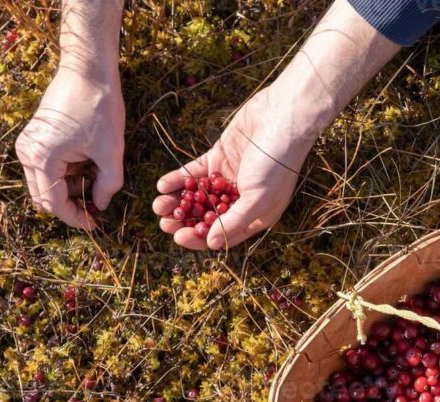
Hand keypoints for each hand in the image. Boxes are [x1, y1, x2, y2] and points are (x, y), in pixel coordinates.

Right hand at [15, 71, 124, 229]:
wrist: (87, 70)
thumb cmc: (99, 106)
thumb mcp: (111, 150)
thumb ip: (108, 184)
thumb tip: (101, 205)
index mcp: (42, 158)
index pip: (54, 203)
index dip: (75, 218)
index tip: (96, 223)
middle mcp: (27, 153)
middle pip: (43, 198)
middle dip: (70, 206)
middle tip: (96, 208)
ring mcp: (27, 144)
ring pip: (43, 184)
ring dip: (67, 190)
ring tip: (95, 183)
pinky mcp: (34, 138)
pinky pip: (45, 168)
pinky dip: (64, 175)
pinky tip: (86, 168)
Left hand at [152, 87, 316, 249]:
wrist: (281, 118)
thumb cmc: (276, 163)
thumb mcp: (257, 199)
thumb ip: (233, 223)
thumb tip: (211, 244)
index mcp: (255, 215)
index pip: (223, 235)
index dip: (200, 239)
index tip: (178, 237)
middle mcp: (240, 200)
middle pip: (206, 217)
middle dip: (184, 221)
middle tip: (164, 223)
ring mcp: (228, 178)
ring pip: (197, 196)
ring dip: (177, 202)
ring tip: (158, 205)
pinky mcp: (218, 158)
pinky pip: (194, 174)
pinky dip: (178, 180)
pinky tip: (163, 185)